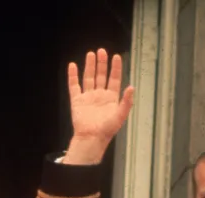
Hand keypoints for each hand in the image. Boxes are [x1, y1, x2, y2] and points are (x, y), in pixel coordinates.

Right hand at [64, 49, 134, 163]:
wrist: (91, 138)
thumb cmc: (106, 130)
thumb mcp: (121, 116)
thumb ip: (127, 101)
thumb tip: (132, 87)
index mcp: (111, 99)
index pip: (114, 79)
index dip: (115, 68)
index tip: (116, 57)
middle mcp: (99, 96)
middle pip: (101, 75)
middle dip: (102, 63)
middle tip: (102, 51)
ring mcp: (88, 97)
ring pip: (89, 78)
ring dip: (90, 66)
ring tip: (91, 54)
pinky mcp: (77, 101)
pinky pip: (74, 86)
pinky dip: (73, 75)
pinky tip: (73, 66)